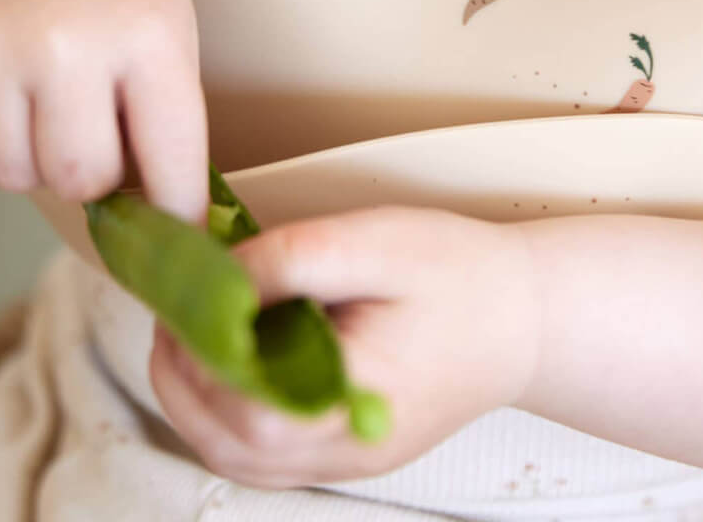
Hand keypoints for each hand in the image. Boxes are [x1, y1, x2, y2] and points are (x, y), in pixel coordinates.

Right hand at [0, 0, 207, 222]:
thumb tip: (174, 223)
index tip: (177, 236)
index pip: (173, 158)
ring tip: (38, 95)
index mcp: (148, 33)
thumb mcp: (165, 23)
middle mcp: (69, 42)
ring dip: (29, 155)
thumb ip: (170, 113)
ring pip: (14, 175)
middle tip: (88, 128)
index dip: (177, 210)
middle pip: (83, 179)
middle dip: (91, 173)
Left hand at [148, 205, 541, 488]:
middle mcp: (350, 447)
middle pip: (232, 446)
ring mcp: (349, 460)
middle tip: (175, 311)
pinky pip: (267, 456)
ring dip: (197, 401)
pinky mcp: (349, 452)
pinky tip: (229, 364)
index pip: (251, 409)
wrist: (526, 319)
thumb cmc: (460, 274)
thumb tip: (218, 279)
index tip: (187, 297)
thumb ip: (292, 258)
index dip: (201, 357)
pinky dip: (227, 415)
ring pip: (241, 460)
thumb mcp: (376, 241)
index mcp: (361, 396)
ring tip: (192, 333)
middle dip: (184, 379)